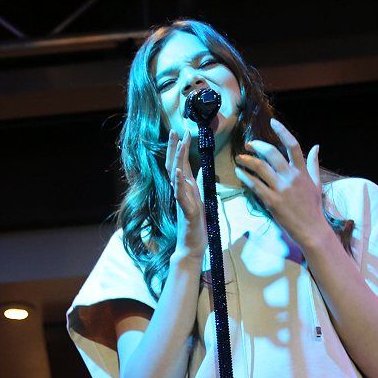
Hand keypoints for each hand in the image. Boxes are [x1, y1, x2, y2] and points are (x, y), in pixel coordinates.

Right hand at [165, 129, 205, 253]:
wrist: (191, 246)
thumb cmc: (196, 225)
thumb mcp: (201, 200)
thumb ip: (199, 185)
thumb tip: (202, 169)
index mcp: (186, 188)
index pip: (180, 164)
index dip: (180, 148)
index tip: (182, 132)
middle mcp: (181, 192)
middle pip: (175, 165)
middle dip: (175, 148)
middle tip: (174, 130)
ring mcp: (182, 201)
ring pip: (177, 177)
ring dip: (178, 159)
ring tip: (179, 143)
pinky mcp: (186, 211)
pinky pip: (180, 196)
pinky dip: (178, 184)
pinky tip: (178, 173)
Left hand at [233, 118, 328, 247]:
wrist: (311, 228)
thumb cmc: (313, 206)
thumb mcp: (316, 183)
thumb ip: (313, 164)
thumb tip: (316, 146)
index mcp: (302, 171)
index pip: (292, 145)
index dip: (282, 131)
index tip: (273, 122)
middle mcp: (291, 177)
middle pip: (272, 153)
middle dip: (257, 146)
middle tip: (249, 145)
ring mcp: (280, 189)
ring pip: (260, 168)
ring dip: (247, 160)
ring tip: (239, 158)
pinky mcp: (271, 201)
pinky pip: (255, 185)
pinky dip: (245, 176)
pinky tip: (239, 172)